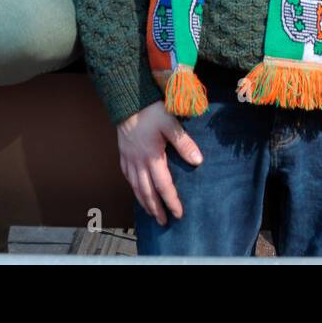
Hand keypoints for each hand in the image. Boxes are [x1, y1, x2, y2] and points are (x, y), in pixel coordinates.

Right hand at [117, 101, 202, 224]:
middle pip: (147, 192)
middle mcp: (138, 162)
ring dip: (144, 202)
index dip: (172, 201)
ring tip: (152, 213)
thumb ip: (184, 143)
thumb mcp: (170, 123)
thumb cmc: (150, 111)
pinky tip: (137, 191)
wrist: (126, 100)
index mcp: (152, 157)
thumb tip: (198, 161)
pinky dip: (134, 188)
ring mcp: (129, 159)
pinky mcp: (123, 154)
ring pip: (136, 187)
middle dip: (156, 209)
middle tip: (164, 222)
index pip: (163, 186)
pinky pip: (127, 177)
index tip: (179, 214)